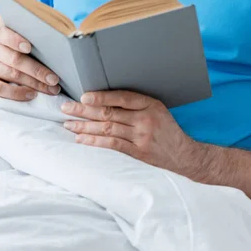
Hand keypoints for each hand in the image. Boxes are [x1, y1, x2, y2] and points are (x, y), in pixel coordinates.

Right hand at [0, 25, 59, 100]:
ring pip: (12, 75)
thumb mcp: (8, 41)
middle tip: (54, 79)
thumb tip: (57, 43)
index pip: (6, 35)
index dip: (17, 41)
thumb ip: (26, 38)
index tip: (29, 47)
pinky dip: (17, 93)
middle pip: (16, 59)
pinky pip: (0, 89)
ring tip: (50, 89)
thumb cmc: (3, 52)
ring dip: (34, 83)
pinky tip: (31, 95)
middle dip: (38, 70)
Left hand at [61, 90, 204, 176]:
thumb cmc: (166, 128)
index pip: (121, 97)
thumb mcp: (157, 109)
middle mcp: (145, 119)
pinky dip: (94, 142)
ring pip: (107, 129)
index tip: (83, 96)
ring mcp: (141, 137)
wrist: (184, 154)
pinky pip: (112, 145)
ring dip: (85, 127)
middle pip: (110, 113)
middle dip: (84, 110)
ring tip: (68, 124)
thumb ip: (135, 104)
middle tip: (66, 108)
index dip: (101, 96)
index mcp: (149, 104)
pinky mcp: (137, 152)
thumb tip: (104, 98)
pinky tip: (81, 140)